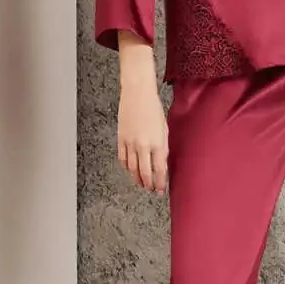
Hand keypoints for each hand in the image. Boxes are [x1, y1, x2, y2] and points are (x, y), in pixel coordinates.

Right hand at [116, 33, 168, 193]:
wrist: (137, 93)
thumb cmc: (153, 108)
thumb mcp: (164, 128)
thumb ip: (163, 147)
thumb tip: (161, 162)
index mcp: (157, 143)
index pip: (159, 170)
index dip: (160, 182)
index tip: (160, 190)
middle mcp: (143, 146)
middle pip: (144, 172)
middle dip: (148, 184)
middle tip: (150, 190)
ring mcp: (130, 143)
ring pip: (131, 168)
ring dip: (136, 178)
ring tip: (141, 183)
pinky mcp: (120, 138)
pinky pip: (122, 158)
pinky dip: (126, 167)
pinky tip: (130, 170)